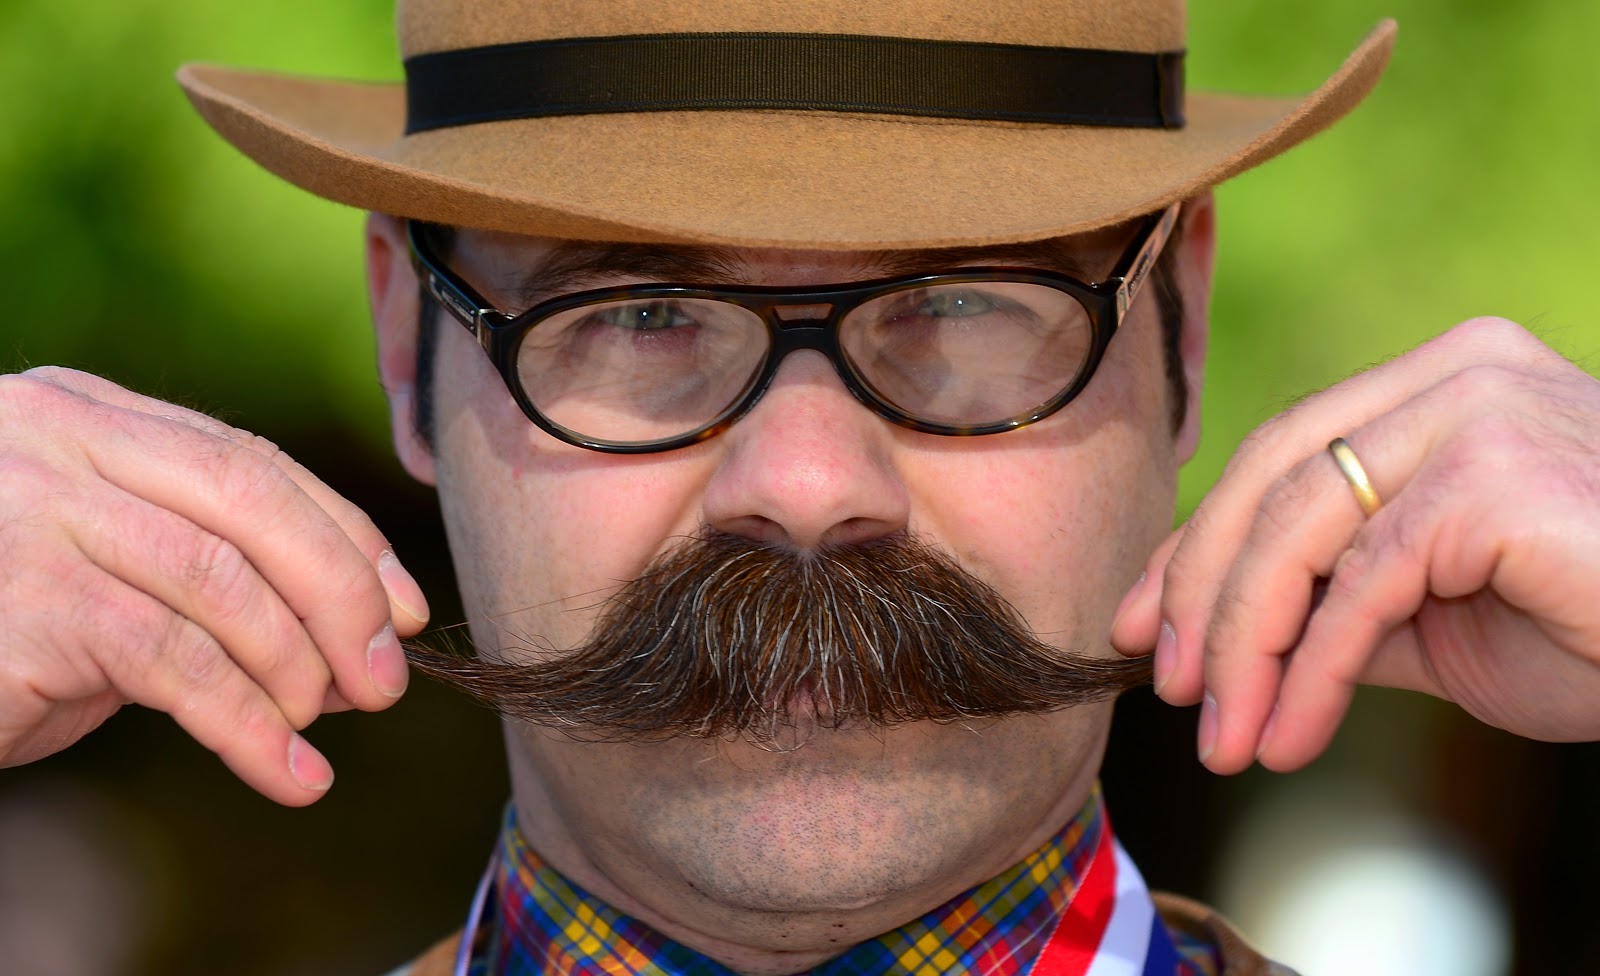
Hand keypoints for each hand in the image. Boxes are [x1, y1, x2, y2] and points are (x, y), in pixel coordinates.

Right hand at [0, 367, 429, 804]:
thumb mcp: (102, 577)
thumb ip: (207, 580)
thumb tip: (354, 639)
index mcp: (90, 417)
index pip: (252, 464)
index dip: (345, 537)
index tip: (404, 608)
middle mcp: (61, 441)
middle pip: (253, 503)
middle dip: (341, 594)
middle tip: (385, 678)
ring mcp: (36, 511)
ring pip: (224, 583)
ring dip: (298, 667)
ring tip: (329, 725)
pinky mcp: (28, 600)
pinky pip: (177, 663)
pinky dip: (250, 727)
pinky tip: (290, 773)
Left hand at [1111, 317, 1599, 773]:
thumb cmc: (1598, 628)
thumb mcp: (1436, 611)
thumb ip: (1334, 598)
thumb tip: (1215, 633)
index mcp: (1441, 380)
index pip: (1283, 453)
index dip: (1197, 542)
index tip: (1142, 625)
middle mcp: (1458, 370)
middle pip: (1272, 479)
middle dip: (1200, 593)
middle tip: (1168, 689)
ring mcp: (1480, 411)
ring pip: (1300, 533)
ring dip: (1243, 648)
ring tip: (1224, 736)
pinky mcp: (1496, 479)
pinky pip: (1361, 587)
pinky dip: (1308, 670)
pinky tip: (1285, 734)